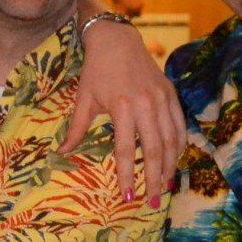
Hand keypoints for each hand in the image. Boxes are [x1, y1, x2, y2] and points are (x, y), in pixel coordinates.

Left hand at [65, 18, 184, 202]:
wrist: (117, 41)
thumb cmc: (96, 71)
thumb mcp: (83, 99)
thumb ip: (76, 129)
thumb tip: (62, 154)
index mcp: (122, 107)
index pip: (127, 149)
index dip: (128, 174)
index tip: (128, 196)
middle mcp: (146, 105)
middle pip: (155, 149)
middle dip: (155, 178)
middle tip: (155, 201)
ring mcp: (161, 99)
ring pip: (172, 140)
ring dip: (171, 166)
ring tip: (167, 186)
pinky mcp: (170, 94)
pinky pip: (179, 125)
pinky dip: (179, 145)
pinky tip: (176, 160)